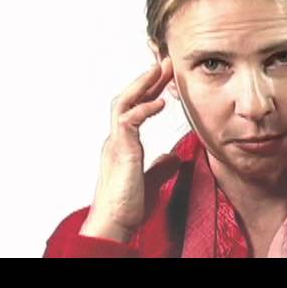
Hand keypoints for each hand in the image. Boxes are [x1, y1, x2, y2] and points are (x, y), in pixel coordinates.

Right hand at [80, 56, 173, 242]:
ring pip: (123, 103)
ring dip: (142, 84)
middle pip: (129, 99)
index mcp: (124, 145)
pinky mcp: (120, 150)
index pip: (136, 109)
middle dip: (147, 79)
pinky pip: (128, 121)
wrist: (115, 224)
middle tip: (165, 63)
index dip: (150, 92)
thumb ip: (160, 167)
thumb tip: (172, 157)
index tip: (166, 78)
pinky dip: (143, 109)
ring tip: (159, 69)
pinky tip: (159, 102)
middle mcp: (117, 139)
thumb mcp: (151, 181)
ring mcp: (116, 143)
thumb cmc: (128, 206)